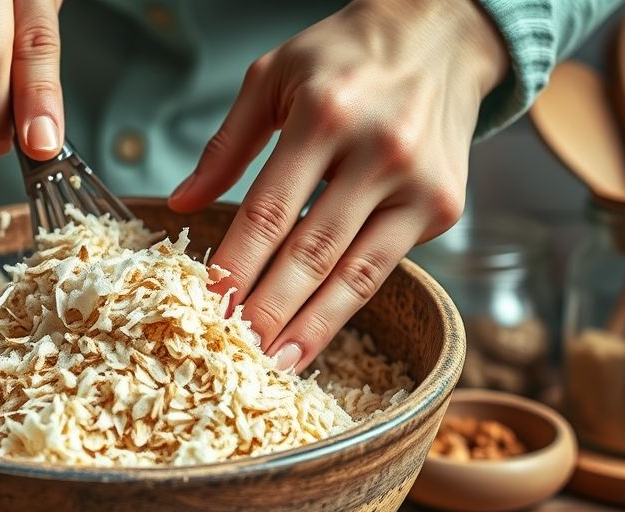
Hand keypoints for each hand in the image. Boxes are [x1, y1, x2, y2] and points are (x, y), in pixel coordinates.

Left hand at [168, 0, 507, 371]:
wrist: (439, 34)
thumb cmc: (343, 56)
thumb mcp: (272, 77)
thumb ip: (226, 145)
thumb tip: (181, 202)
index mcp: (324, 115)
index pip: (269, 211)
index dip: (236, 265)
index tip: (207, 305)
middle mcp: (378, 151)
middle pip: (310, 252)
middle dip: (268, 309)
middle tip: (234, 352)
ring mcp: (417, 184)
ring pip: (354, 274)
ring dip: (310, 326)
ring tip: (275, 363)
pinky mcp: (443, 206)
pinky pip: (384, 268)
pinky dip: (346, 307)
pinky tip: (316, 333)